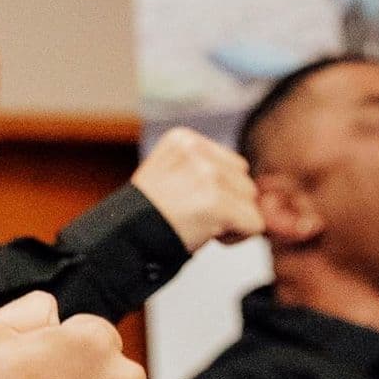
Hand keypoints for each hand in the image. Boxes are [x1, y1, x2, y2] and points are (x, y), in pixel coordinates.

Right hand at [131, 127, 262, 251]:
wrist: (124, 238)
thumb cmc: (146, 216)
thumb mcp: (168, 174)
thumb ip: (201, 168)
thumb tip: (245, 181)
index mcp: (183, 139)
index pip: (230, 164)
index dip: (217, 191)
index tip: (189, 205)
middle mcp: (197, 151)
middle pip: (243, 179)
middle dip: (228, 203)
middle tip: (196, 218)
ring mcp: (208, 176)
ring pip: (250, 200)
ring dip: (233, 219)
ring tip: (201, 226)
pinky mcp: (217, 203)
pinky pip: (254, 224)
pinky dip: (237, 237)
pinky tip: (210, 237)